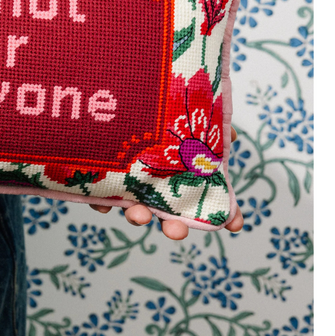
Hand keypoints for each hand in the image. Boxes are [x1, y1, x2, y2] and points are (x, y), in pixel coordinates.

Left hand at [88, 128, 242, 240]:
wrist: (103, 103)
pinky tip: (103, 205)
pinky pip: (99, 197)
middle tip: (177, 232)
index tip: (236, 226)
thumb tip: (231, 136)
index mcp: (178, 172)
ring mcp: (126, 184)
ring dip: (138, 217)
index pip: (204, 198)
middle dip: (173, 227)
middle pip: (167, 214)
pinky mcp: (98, 179)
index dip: (222, 213)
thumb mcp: (181, 114)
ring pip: (133, 209)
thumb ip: (207, 125)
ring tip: (140, 216)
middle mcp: (153, 183)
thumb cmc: (151, 113)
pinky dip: (101, 204)